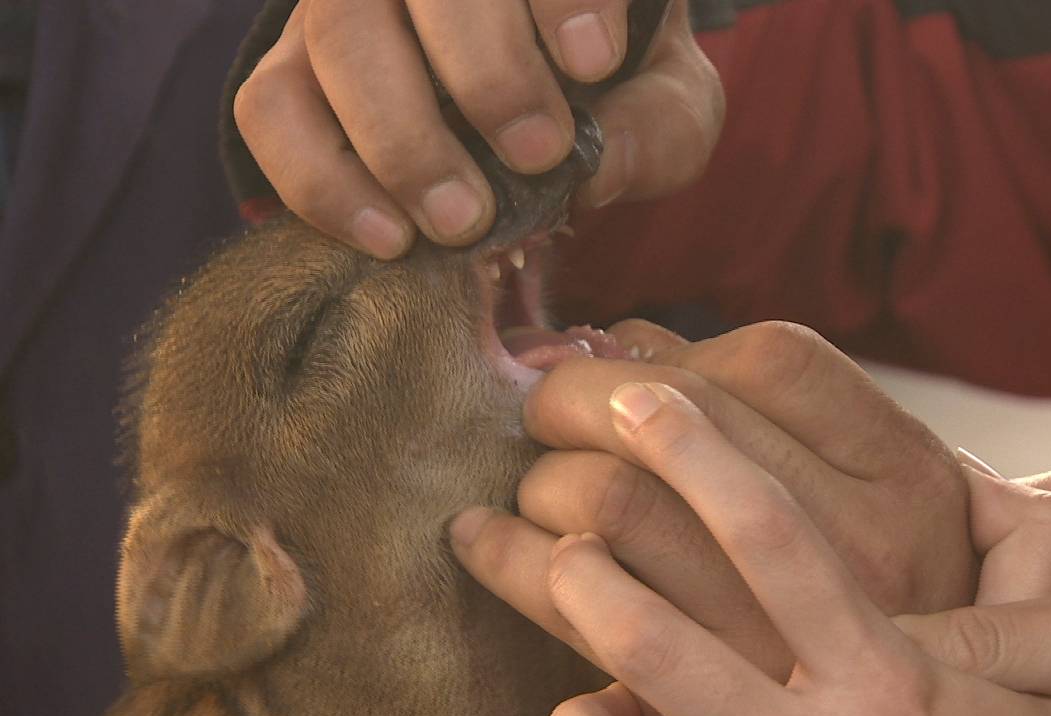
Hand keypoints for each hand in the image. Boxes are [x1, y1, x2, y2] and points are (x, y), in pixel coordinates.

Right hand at [234, 0, 722, 256]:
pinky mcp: (292, 70)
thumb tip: (595, 171)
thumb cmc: (612, 93)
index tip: (594, 63)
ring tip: (463, 222)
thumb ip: (652, 126)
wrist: (545, 108)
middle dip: (485, 71)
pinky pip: (270, 110)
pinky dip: (321, 181)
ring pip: (339, 33)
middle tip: (537, 155)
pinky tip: (390, 240)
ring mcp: (345, 6)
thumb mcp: (663, 105)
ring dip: (403, 136)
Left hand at [450, 321, 976, 681]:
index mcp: (909, 478)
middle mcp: (862, 551)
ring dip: (538, 485)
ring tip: (515, 494)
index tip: (605, 362)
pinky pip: (600, 637)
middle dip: (576, 399)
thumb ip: (802, 418)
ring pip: (616, 511)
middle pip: (678, 417)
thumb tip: (623, 344)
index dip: (663, 348)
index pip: (769, 359)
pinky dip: (526, 583)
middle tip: (537, 414)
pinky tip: (493, 554)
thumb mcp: (909, 493)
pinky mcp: (734, 709)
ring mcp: (794, 635)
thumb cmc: (920, 592)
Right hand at [897, 438, 1050, 715]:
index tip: (900, 619)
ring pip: (1029, 634)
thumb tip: (897, 652)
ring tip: (1009, 692)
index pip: (984, 514)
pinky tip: (1037, 702)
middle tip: (958, 676)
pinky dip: (1045, 693)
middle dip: (986, 633)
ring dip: (1016, 671)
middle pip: (1003, 582)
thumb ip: (1012, 640)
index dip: (938, 567)